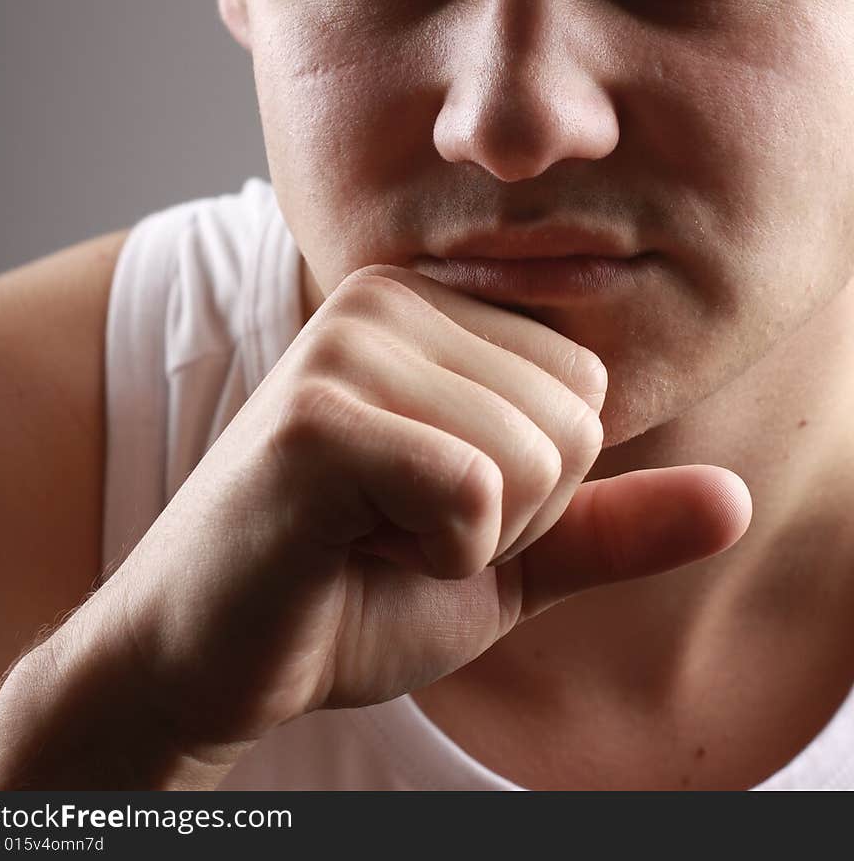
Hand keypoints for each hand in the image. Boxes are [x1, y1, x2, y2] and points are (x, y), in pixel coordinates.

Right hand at [101, 264, 750, 754]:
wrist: (215, 655)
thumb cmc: (352, 591)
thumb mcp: (509, 554)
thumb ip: (613, 521)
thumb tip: (739, 500)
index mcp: (432, 308)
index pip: (589, 391)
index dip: (537, 490)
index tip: (436, 507)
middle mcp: (389, 299)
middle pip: (574, 420)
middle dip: (512, 517)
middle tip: (400, 528)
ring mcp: (348, 346)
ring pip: (534, 457)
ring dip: (471, 541)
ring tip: (373, 532)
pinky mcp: (318, 416)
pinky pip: (475, 491)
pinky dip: (438, 556)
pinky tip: (353, 546)